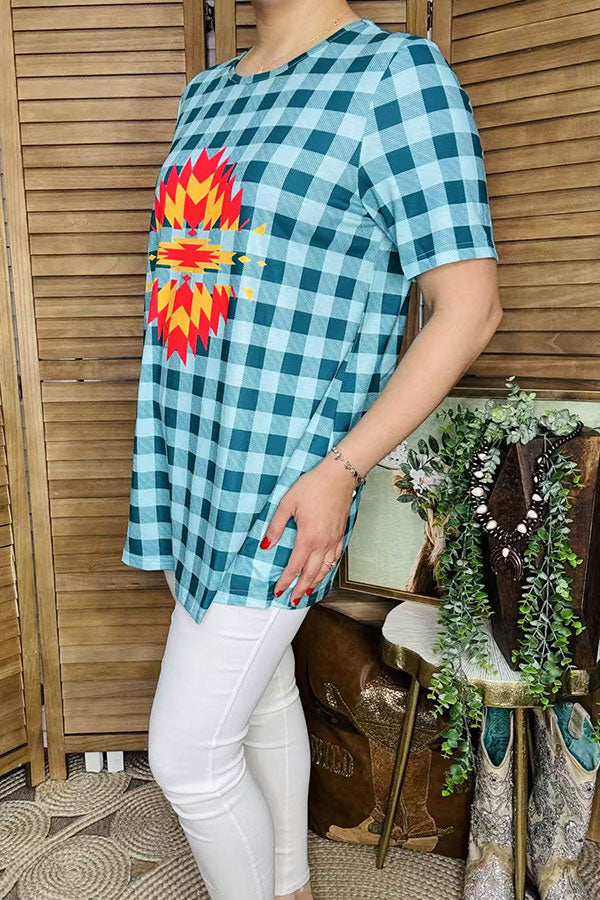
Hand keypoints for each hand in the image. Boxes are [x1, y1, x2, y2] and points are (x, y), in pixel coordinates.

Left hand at [260, 454, 357, 603]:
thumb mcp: (287, 503)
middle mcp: (323, 543)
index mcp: (308, 538)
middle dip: (300, 589)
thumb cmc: (312, 486)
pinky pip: (335, 558)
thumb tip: (266, 545)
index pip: (295, 567)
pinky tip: (324, 571)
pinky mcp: (340, 534)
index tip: (278, 590)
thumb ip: (276, 526)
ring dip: (315, 583)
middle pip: (311, 574)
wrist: (338, 476)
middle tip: (292, 600)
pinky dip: (328, 570)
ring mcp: (334, 540)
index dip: (285, 581)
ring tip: (307, 592)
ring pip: (325, 569)